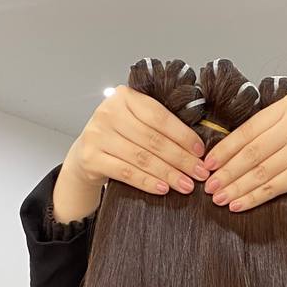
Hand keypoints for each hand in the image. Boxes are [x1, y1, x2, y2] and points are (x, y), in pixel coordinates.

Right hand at [54, 87, 208, 221]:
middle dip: (181, 159)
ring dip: (168, 173)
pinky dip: (147, 182)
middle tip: (200, 173)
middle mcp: (109, 112)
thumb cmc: (119, 137)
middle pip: (153, 139)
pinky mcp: (91, 157)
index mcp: (125, 96)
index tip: (200, 152)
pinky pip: (126, 172)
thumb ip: (158, 125)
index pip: (159, 116)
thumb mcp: (135, 121)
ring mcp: (98, 134)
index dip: (183, 135)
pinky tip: (163, 189)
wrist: (86, 154)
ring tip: (186, 185)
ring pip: (141, 157)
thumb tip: (197, 146)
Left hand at [201, 93, 286, 213]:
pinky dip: (251, 197)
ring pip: (258, 171)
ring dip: (235, 187)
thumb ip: (271, 129)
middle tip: (207, 184)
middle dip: (225, 171)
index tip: (207, 163)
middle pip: (251, 151)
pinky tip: (238, 205)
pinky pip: (271, 187)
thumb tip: (227, 149)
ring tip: (218, 198)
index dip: (225, 148)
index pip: (249, 129)